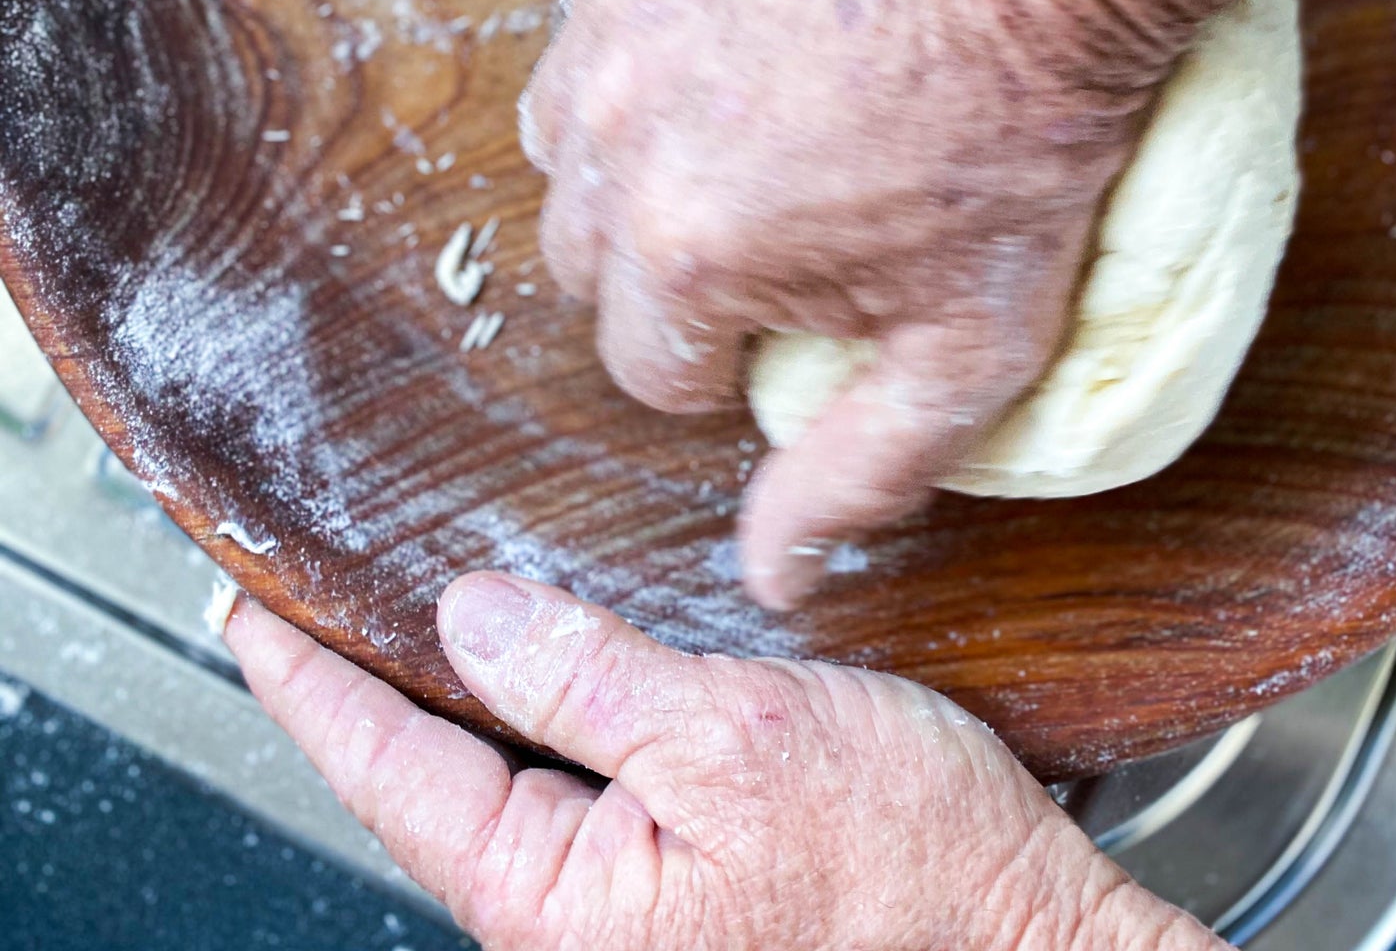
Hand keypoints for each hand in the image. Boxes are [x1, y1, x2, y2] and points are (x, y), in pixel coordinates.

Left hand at [227, 574, 1221, 950]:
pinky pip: (570, 784)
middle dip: (364, 685)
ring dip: (447, 695)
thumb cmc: (908, 875)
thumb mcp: (738, 739)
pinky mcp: (680, 873)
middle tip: (307, 601)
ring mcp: (625, 897)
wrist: (1024, 943)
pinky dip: (533, 711)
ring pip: (498, 780)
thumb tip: (474, 616)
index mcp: (560, 893)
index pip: (393, 768)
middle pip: (431, 780)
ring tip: (402, 617)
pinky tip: (542, 663)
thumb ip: (592, 679)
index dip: (310, 680)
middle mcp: (575, 911)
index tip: (249, 611)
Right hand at [524, 0, 1175, 607]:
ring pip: (567, 148)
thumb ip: (857, 473)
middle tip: (780, 224)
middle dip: (673, 269)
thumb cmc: (1030, 137)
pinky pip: (589, 26)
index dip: (733, 358)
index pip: (647, 370)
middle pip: (590, 263)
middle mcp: (612, 130)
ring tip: (747, 136)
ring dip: (635, 164)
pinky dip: (641, 52)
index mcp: (684, 250)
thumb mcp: (972, 343)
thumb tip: (769, 577)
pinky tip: (739, 42)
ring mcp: (612, 13)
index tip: (809, 302)